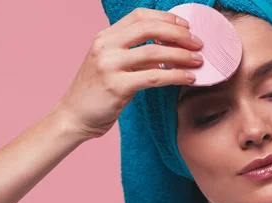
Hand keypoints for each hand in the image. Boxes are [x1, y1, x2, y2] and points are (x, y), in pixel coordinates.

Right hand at [56, 8, 203, 139]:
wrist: (73, 117)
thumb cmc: (96, 93)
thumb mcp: (110, 65)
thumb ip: (132, 53)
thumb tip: (168, 48)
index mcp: (104, 37)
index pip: (139, 16)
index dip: (165, 18)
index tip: (185, 26)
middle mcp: (105, 47)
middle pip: (149, 28)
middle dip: (178, 34)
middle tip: (198, 43)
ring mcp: (109, 66)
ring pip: (154, 52)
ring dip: (182, 55)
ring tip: (198, 60)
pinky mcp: (116, 87)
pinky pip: (154, 77)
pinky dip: (175, 75)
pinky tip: (188, 78)